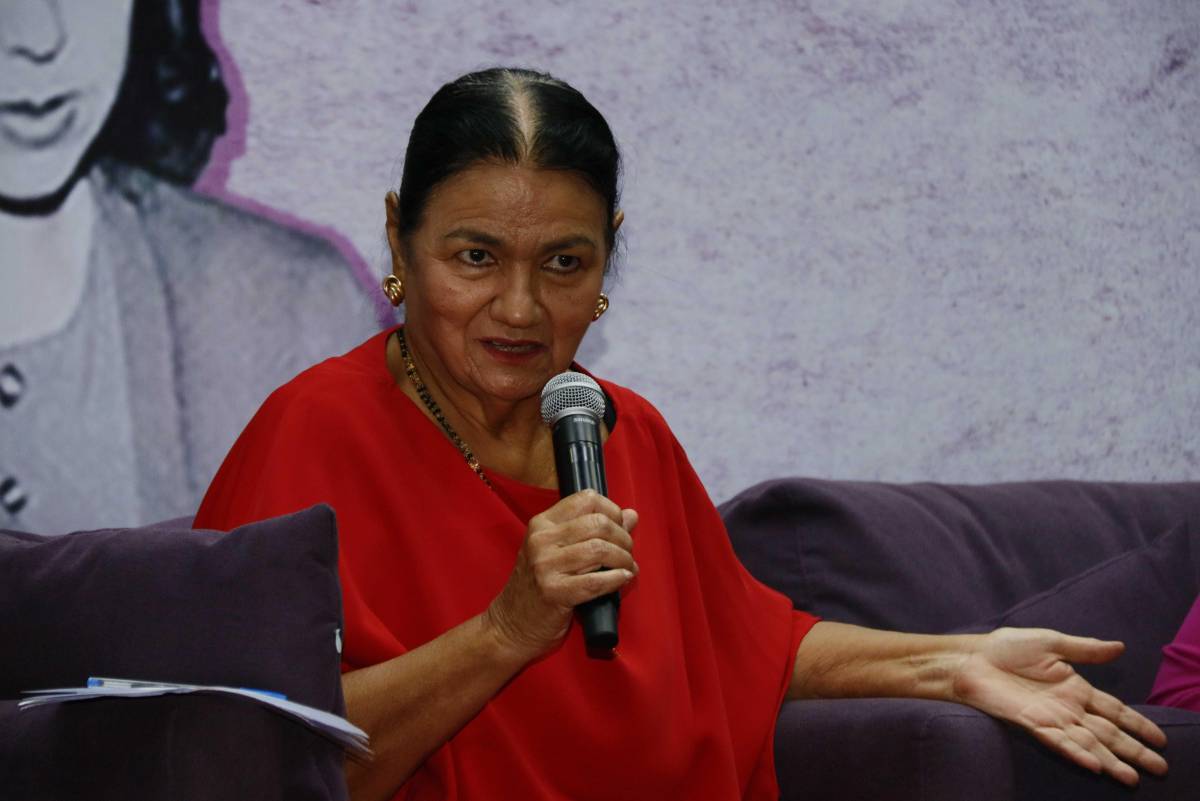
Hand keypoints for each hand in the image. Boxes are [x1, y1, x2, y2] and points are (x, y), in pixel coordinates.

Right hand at [484, 490, 637, 662]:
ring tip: (627, 567)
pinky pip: (596, 581)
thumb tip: (631, 515)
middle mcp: (541, 540)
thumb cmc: (539, 585)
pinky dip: (617, 579)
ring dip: (623, 559)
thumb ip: (593, 530)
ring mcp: (545, 566)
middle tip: (628, 552)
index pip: (586, 499)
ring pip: (600, 549)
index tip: (620, 527)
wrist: (512, 624)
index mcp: (542, 523)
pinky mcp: (553, 592)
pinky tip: (624, 578)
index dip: (612, 511)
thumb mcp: (559, 550)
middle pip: (598, 524)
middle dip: (623, 538)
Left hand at [953, 627, 1167, 785]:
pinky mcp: (1031, 724)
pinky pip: (1059, 742)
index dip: (1137, 724)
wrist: (970, 658)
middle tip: (1161, 767)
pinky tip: (1095, 765)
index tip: (1160, 739)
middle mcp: (1067, 707)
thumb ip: (1085, 649)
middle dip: (1134, 750)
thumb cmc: (1003, 648)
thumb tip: (1120, 647)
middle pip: (1108, 733)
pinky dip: (1077, 753)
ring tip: (1133, 777)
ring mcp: (1051, 718)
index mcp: (1075, 688)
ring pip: (1089, 743)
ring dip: (1111, 760)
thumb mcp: (1051, 642)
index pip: (1114, 710)